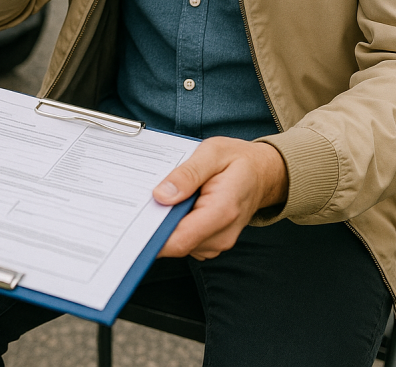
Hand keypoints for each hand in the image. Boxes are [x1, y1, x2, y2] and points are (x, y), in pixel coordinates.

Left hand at [153, 137, 287, 260]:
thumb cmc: (238, 160)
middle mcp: (221, 234)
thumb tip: (161, 195)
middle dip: (155, 224)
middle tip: (142, 199)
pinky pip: (186, 239)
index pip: (179, 239)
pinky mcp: (212, 242)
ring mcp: (218, 242)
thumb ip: (188, 173)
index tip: (131, 224)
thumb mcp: (212, 152)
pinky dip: (176, 224)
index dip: (152, 236)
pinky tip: (177, 203)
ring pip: (179, 242)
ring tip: (167, 194)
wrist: (263, 173)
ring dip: (166, 223)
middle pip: (175, 243)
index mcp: (222, 211)